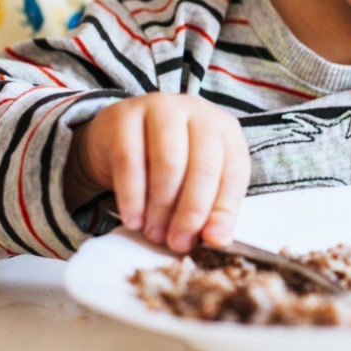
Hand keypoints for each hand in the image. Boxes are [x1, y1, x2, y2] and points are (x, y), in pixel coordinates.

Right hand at [64, 93, 250, 251]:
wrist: (116, 138)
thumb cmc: (165, 162)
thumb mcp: (195, 181)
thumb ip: (210, 208)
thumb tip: (217, 239)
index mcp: (224, 128)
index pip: (234, 169)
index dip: (225, 208)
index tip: (213, 240)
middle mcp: (197, 112)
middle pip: (204, 164)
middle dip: (192, 210)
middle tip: (179, 242)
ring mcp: (161, 108)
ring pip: (168, 162)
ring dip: (162, 206)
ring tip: (155, 233)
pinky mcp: (124, 116)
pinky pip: (130, 160)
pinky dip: (132, 196)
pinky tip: (133, 218)